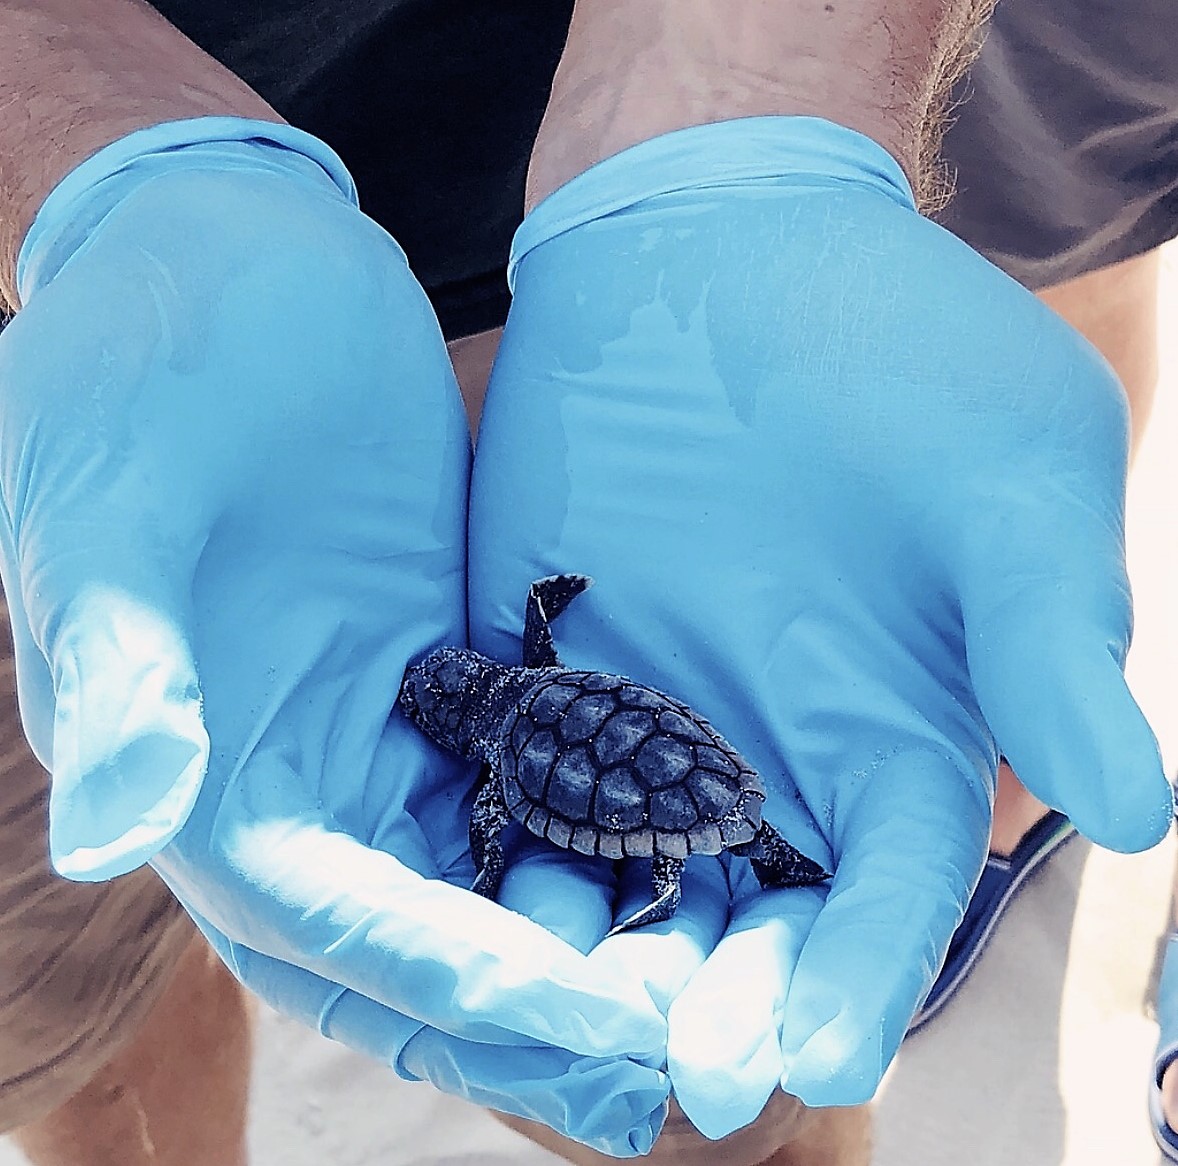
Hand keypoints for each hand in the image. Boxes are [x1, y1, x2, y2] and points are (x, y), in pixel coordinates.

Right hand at [0, 119, 665, 1153]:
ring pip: (497, 871)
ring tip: (720, 984)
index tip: (599, 1029)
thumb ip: (121, 660)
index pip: (340, 924)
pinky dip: (606, 823)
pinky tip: (696, 847)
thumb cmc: (141, 370)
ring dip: (594, 937)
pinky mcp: (448, 669)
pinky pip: (538, 771)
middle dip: (548, 1008)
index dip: (465, 985)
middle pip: (429, 939)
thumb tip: (118, 830)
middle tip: (682, 1058)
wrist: (229, 267)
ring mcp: (382, 728)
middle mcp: (298, 779)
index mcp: (207, 775)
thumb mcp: (113, 501)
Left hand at [469, 117, 1172, 1135]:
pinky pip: (513, 783)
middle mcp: (768, 754)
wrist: (727, 254)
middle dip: (717, 1002)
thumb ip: (1051, 641)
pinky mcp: (541, 665)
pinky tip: (458, 905)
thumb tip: (1138, 813)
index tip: (810, 1060)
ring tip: (555, 1016)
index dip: (856, 980)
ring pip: (619, 879)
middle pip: (745, 921)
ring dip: (595, 952)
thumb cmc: (897, 354)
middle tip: (677, 1077)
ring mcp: (644, 718)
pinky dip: (492, 846)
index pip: (887, 897)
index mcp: (897, 733)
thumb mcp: (1007, 479)